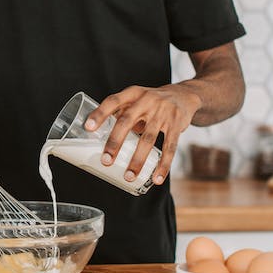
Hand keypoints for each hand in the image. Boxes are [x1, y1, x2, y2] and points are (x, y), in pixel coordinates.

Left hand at [83, 85, 201, 185]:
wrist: (184, 95)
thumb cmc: (151, 101)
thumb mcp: (136, 99)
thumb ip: (121, 113)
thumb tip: (99, 136)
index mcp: (133, 93)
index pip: (113, 101)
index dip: (100, 113)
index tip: (88, 128)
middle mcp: (147, 100)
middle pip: (127, 121)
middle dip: (115, 142)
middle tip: (106, 161)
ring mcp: (163, 112)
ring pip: (148, 139)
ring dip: (137, 160)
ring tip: (129, 177)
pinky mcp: (176, 125)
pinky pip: (170, 148)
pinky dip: (163, 165)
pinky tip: (156, 179)